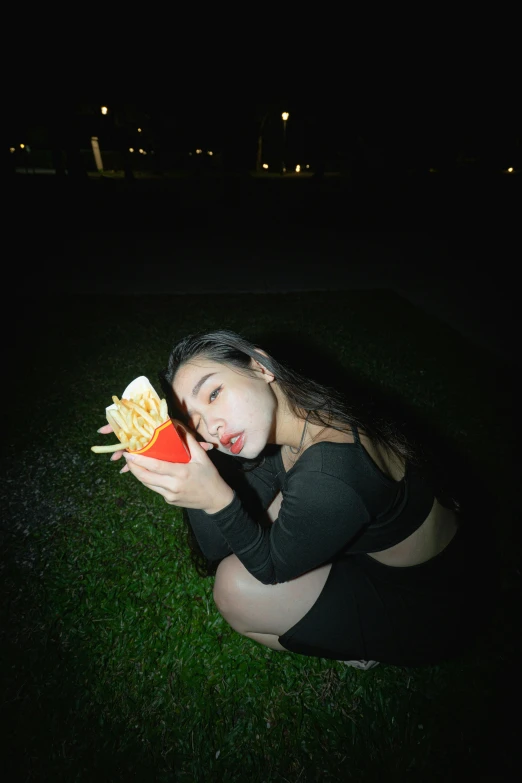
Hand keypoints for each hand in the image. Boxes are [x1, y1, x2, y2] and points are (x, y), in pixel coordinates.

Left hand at [118, 424, 233, 512]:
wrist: (215, 499)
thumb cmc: (210, 475)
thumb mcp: (202, 456)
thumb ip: (188, 439)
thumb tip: (175, 424)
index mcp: (182, 473)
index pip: (156, 466)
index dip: (140, 460)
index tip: (129, 453)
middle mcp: (173, 486)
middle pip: (146, 477)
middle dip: (133, 466)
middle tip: (126, 456)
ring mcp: (170, 495)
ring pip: (147, 483)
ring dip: (137, 473)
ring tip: (131, 462)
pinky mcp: (169, 500)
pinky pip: (154, 488)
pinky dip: (148, 479)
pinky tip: (145, 471)